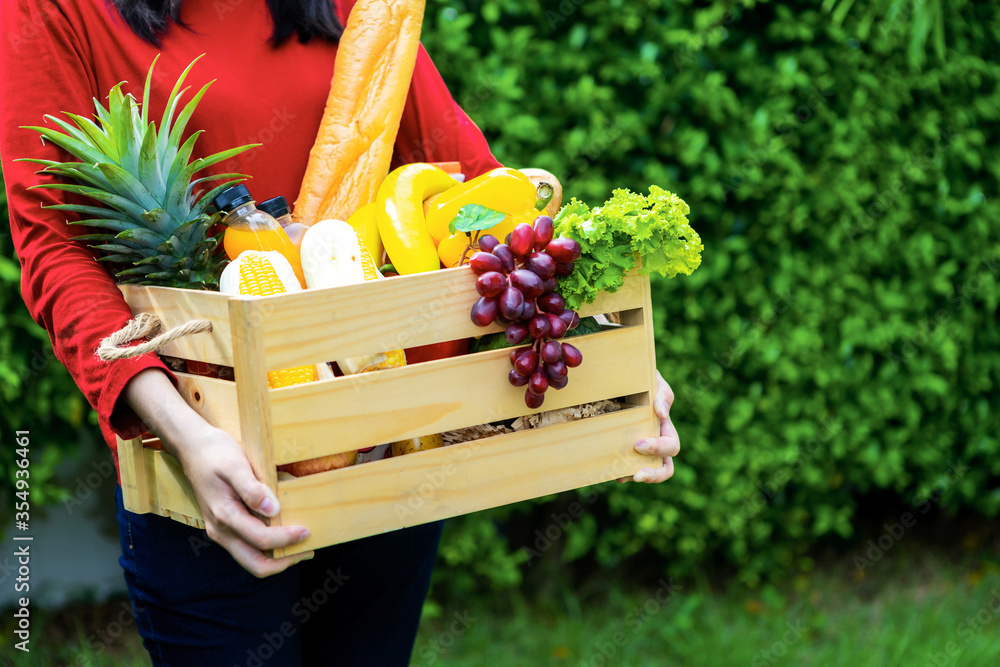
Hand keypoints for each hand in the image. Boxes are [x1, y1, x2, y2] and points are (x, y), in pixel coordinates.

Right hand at [123, 369, 313, 576]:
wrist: (191, 446)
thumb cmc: (214, 453)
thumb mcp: (235, 465)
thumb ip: (252, 489)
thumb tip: (273, 510)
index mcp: (224, 516)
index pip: (261, 540)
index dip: (286, 539)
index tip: (306, 531)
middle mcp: (220, 530)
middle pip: (255, 564)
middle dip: (283, 562)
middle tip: (308, 551)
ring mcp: (221, 530)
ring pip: (251, 558)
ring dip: (276, 557)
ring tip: (300, 545)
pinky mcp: (224, 525)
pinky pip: (247, 545)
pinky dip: (267, 547)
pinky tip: (283, 532)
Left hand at [618, 372, 678, 483]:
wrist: (617, 376)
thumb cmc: (641, 378)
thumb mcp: (654, 381)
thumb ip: (662, 394)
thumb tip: (662, 413)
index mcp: (664, 427)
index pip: (671, 447)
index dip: (659, 449)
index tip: (639, 444)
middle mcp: (653, 441)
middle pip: (664, 468)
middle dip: (653, 475)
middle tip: (636, 475)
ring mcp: (636, 447)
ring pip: (642, 471)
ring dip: (632, 475)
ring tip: (619, 475)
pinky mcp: (619, 448)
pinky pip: (621, 466)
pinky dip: (615, 471)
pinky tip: (605, 470)